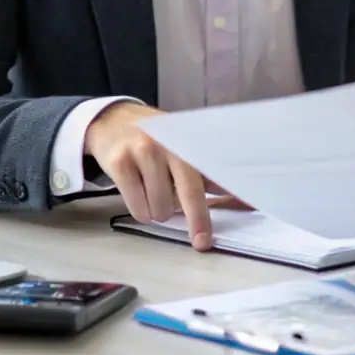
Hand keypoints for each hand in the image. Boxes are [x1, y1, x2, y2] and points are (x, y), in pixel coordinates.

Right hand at [84, 102, 215, 249]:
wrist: (113, 119)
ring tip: (153, 191)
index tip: (213, 236)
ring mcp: (143, 151)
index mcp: (190, 141)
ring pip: (160, 208)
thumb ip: (208, 175)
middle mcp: (169, 143)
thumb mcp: (182, 149)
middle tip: (188, 225)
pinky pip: (137, 208)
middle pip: (187, 194)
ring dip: (158, 211)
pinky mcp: (120, 162)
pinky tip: (139, 194)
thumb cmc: (154, 140)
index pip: (210, 177)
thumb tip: (241, 200)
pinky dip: (141, 211)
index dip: (219, 203)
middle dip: (190, 217)